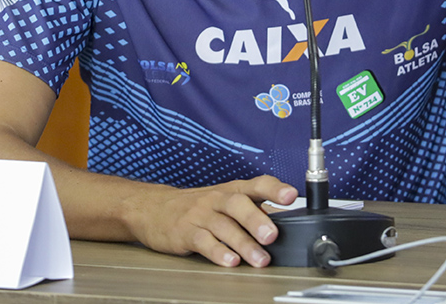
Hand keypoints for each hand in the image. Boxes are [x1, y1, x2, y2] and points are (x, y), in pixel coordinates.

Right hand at [120, 176, 297, 267]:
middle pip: (238, 204)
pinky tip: (229, 261)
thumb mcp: (225, 201)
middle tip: (272, 236)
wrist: (154, 208)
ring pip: (223, 226)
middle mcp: (217, 199)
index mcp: (232, 190)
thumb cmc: (198, 206)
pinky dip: (217, 252)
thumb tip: (284, 221)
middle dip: (256, 220)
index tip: (291, 195)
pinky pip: (203, 242)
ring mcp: (200, 215)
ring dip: (243, 243)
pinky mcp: (185, 232)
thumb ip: (253, 210)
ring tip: (259, 258)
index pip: (256, 184)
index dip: (274, 189)